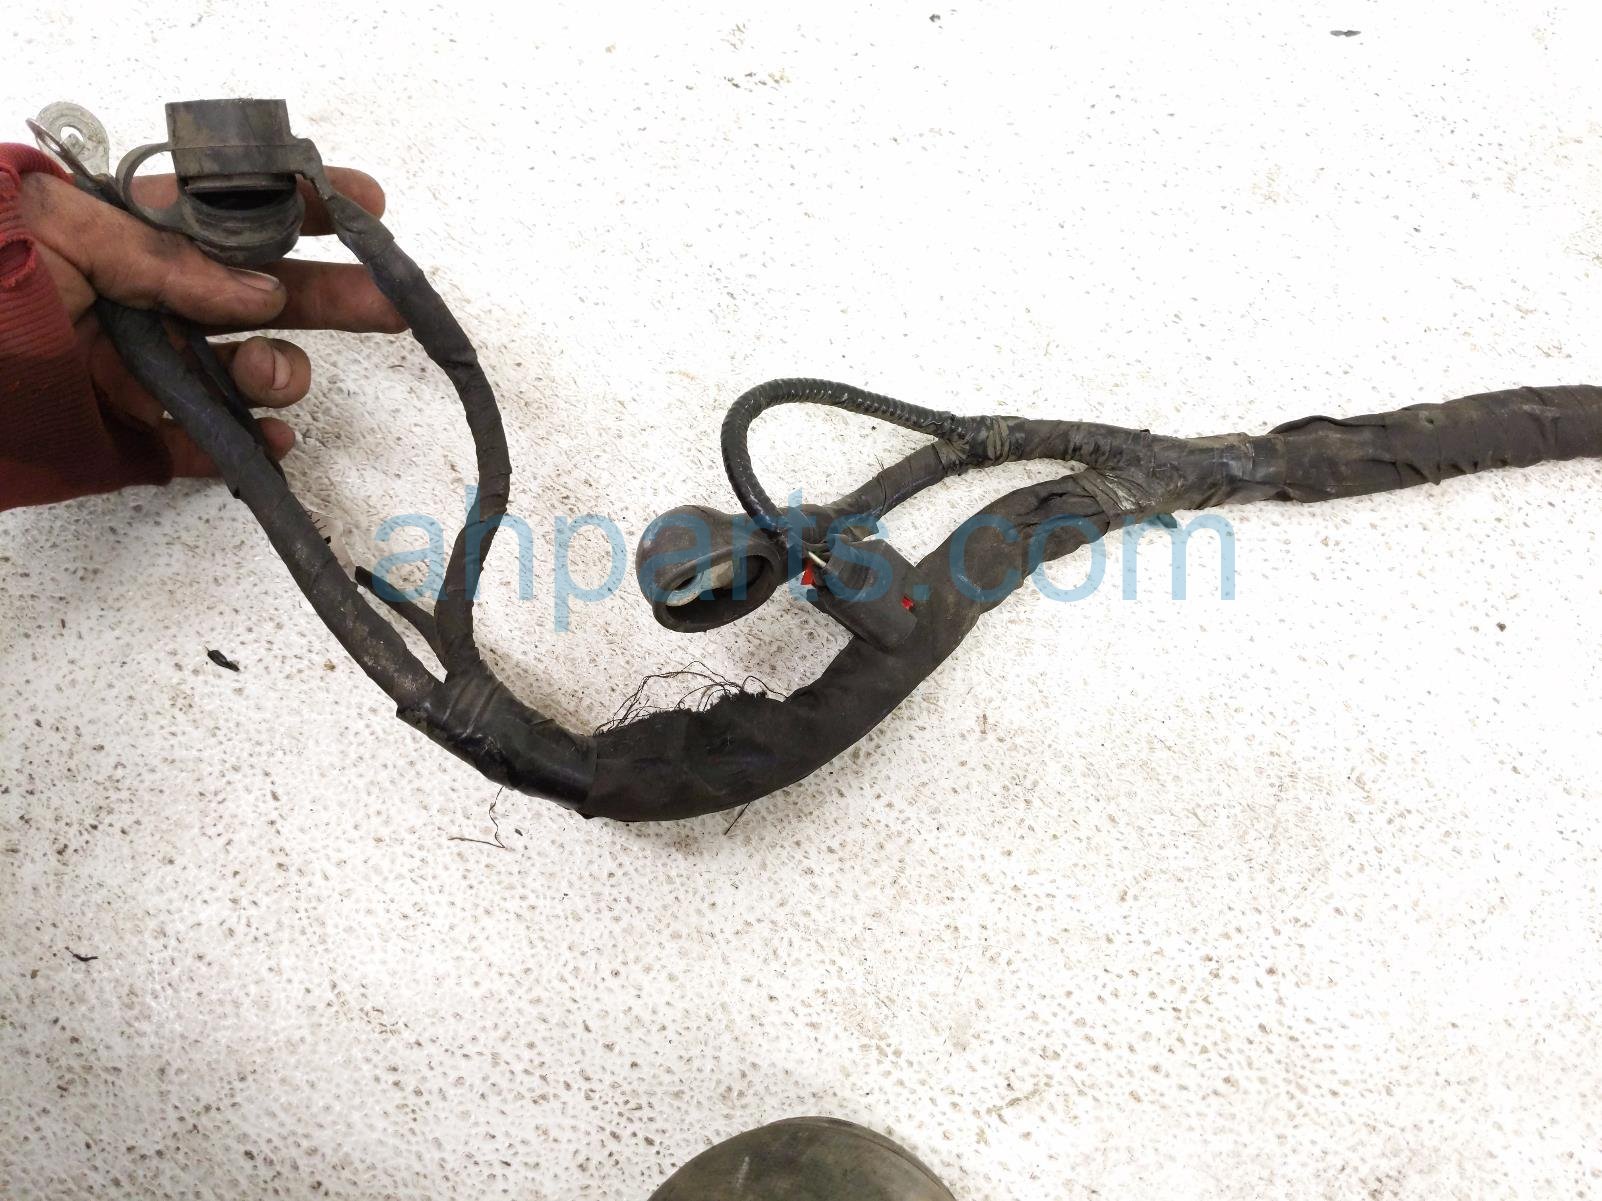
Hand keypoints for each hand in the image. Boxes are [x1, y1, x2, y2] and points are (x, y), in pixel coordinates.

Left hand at [17, 166, 404, 477]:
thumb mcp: (55, 234)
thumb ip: (159, 257)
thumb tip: (255, 295)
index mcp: (131, 237)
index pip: (235, 213)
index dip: (302, 204)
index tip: (363, 205)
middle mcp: (153, 303)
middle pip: (266, 296)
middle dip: (332, 296)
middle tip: (389, 304)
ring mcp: (150, 371)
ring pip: (247, 372)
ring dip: (277, 372)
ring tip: (268, 376)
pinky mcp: (138, 437)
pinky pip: (209, 447)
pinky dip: (246, 450)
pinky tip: (267, 444)